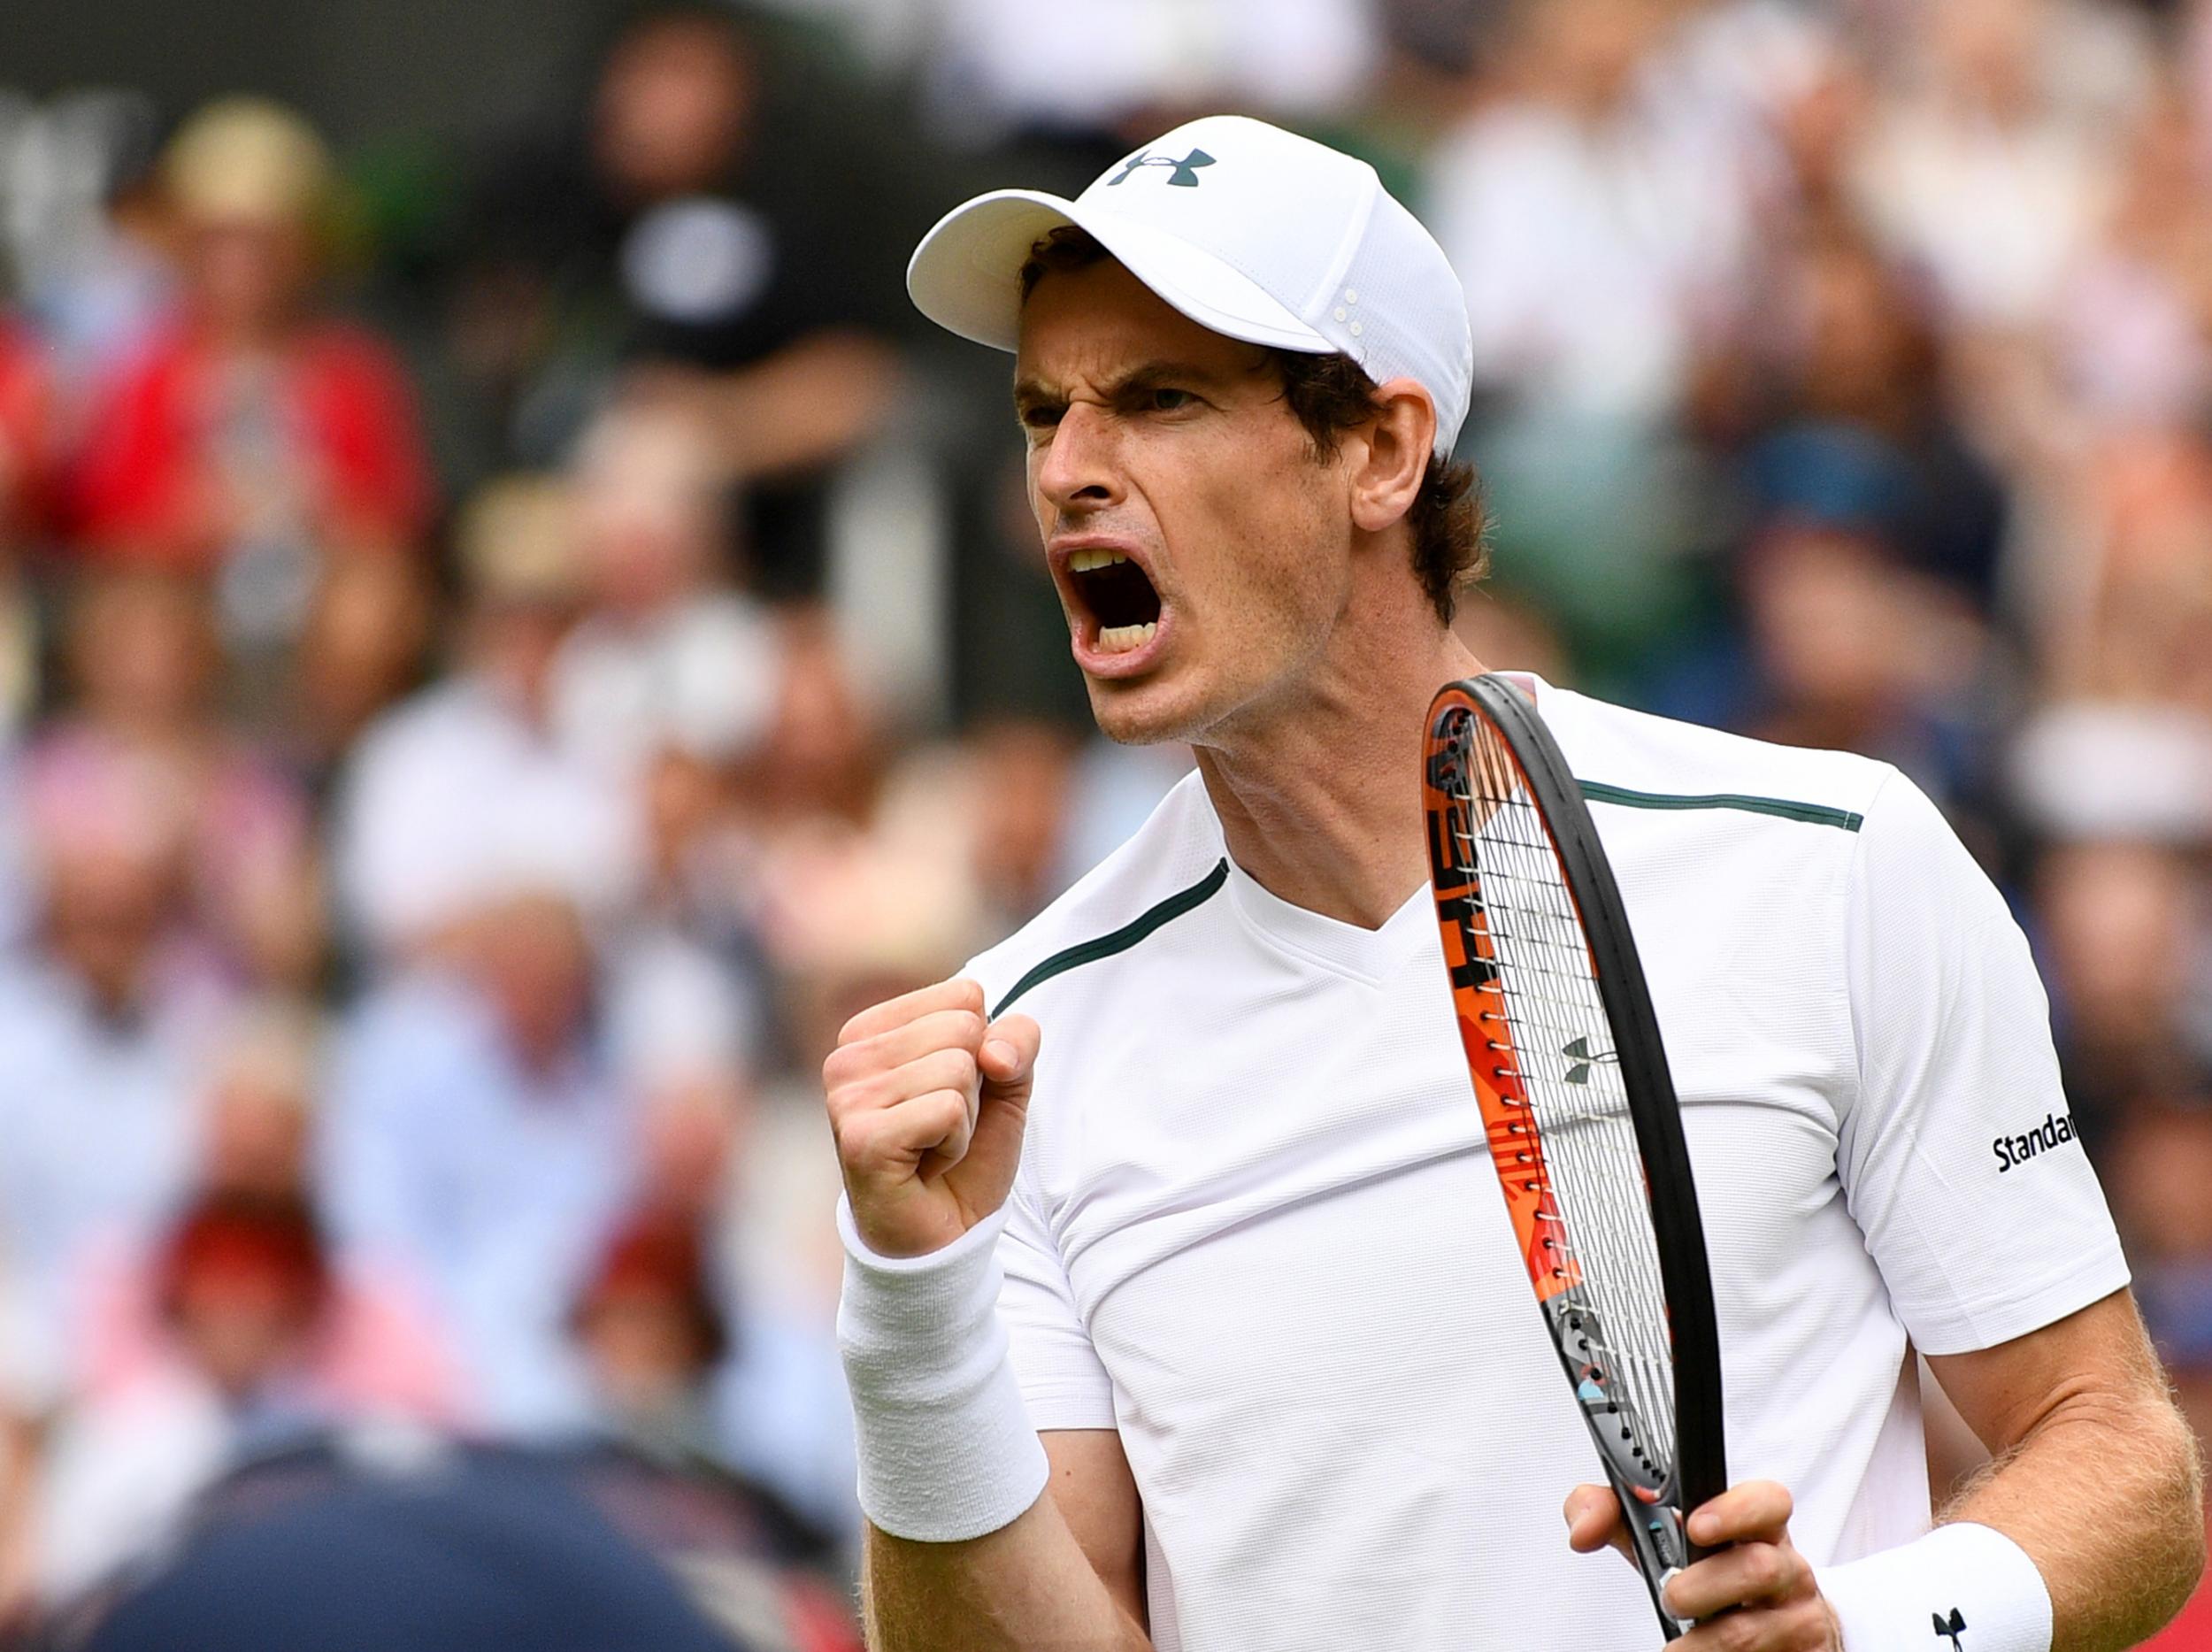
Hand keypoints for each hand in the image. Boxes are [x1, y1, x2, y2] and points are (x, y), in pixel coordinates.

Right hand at [824, 977, 1041, 1258]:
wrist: (941, 1237)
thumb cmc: (962, 1155)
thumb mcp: (1004, 1085)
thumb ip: (1016, 1043)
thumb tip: (993, 1052)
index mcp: (871, 1030)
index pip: (965, 995)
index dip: (982, 1050)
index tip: (950, 1095)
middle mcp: (847, 1057)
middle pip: (963, 1027)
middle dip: (975, 1086)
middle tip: (942, 1128)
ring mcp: (847, 1097)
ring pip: (958, 1068)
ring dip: (965, 1119)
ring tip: (933, 1148)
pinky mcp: (860, 1137)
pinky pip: (947, 1109)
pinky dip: (956, 1144)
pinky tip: (927, 1166)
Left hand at [1564, 1479, 1842, 1648]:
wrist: (1772, 1632)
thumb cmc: (1710, 1574)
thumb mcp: (1662, 1539)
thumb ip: (1612, 1514)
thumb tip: (1583, 1530)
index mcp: (1758, 1528)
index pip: (1769, 1501)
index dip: (1737, 1509)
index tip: (1695, 1526)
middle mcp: (1787, 1568)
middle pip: (1758, 1568)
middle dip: (1703, 1586)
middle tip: (1672, 1597)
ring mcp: (1798, 1616)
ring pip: (1752, 1630)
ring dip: (1702, 1643)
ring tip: (1678, 1646)